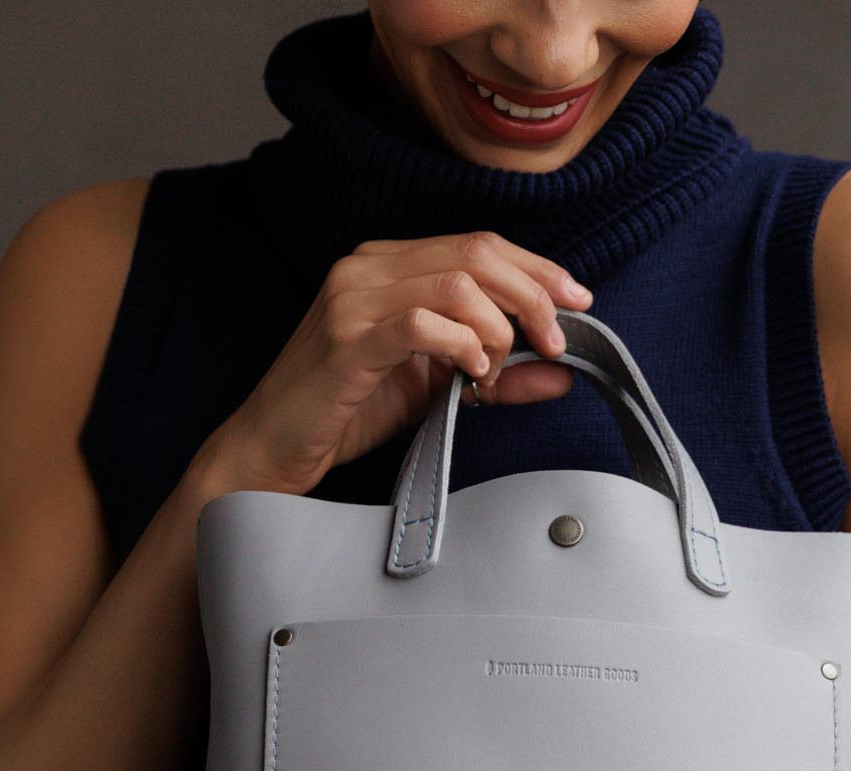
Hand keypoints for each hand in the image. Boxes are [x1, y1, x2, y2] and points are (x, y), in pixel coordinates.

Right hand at [190, 231, 594, 498]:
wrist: (273, 446)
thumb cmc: (348, 412)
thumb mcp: (435, 389)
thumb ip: (497, 375)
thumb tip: (561, 375)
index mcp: (389, 264)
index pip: (478, 244)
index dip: (536, 268)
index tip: (578, 301)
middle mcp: (369, 267)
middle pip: (476, 254)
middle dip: (532, 295)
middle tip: (557, 339)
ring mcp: (353, 299)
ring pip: (455, 283)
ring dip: (496, 327)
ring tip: (495, 369)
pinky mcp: (346, 340)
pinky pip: (421, 324)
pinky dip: (461, 345)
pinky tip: (470, 373)